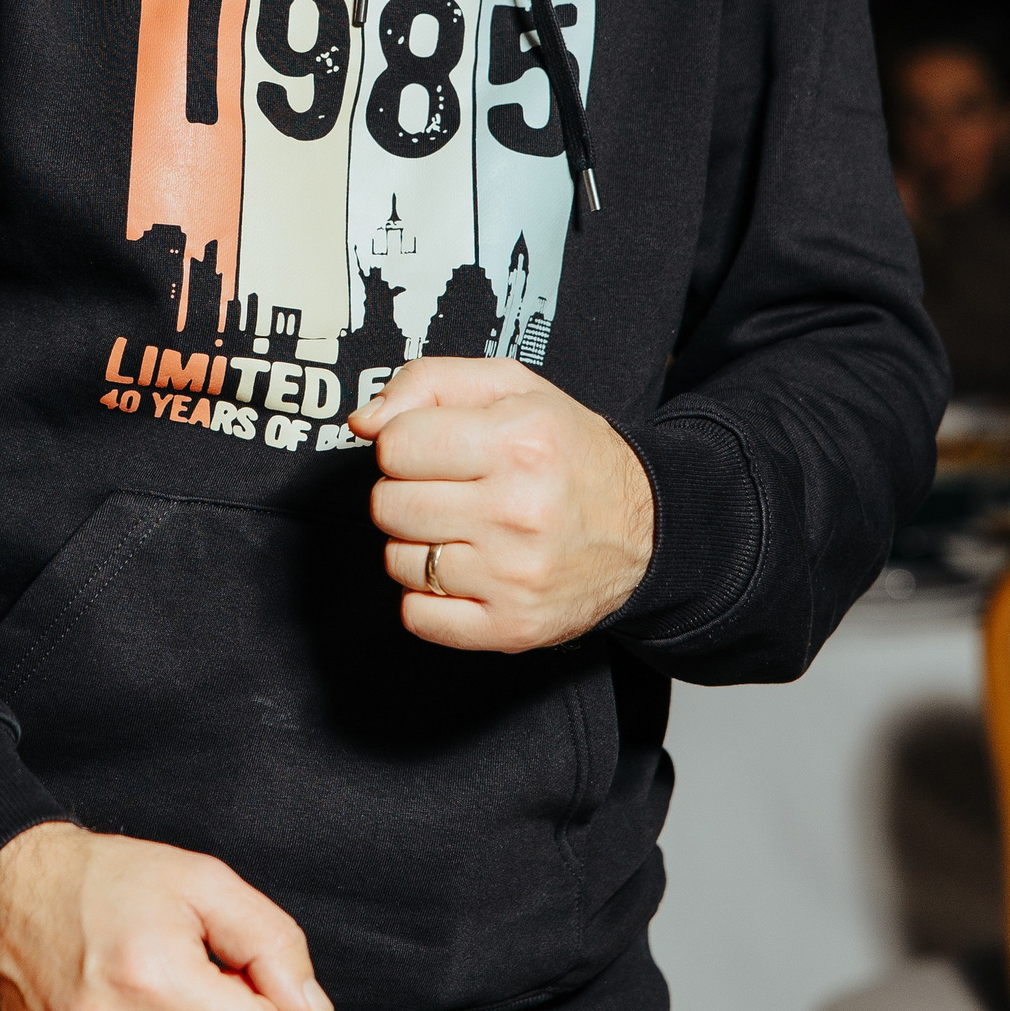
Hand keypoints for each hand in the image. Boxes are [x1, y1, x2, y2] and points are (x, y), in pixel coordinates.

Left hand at [350, 357, 653, 653]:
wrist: (646, 528)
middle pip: (388, 505)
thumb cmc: (568, 452)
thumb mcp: (510, 387)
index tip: (435, 449)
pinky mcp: (512, 626)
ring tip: (463, 529)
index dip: (405, 444)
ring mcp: (516, 576)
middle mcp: (519, 510)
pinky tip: (465, 571)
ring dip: (418, 544)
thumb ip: (428, 383)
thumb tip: (363, 422)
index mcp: (520, 441)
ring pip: (398, 561)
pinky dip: (428, 596)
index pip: (395, 445)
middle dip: (407, 493)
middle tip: (450, 490)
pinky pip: (418, 616)